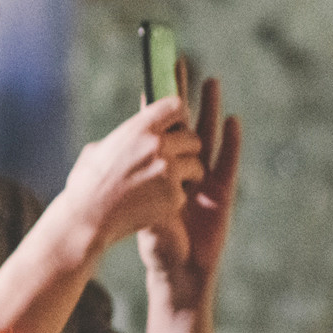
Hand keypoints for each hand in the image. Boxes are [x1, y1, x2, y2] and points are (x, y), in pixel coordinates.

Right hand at [59, 95, 202, 253]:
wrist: (86, 218)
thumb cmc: (86, 184)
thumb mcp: (98, 149)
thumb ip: (124, 139)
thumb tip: (131, 133)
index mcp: (139, 128)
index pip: (176, 107)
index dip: (178, 117)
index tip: (176, 127)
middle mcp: (158, 145)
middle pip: (193, 138)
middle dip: (186, 150)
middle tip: (174, 162)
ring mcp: (168, 171)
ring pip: (196, 166)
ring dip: (185, 176)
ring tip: (165, 185)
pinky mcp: (174, 195)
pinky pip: (185, 192)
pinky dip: (173, 199)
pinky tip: (154, 204)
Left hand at [138, 72, 240, 306]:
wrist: (176, 271)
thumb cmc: (154, 244)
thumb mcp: (136, 207)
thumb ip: (127, 182)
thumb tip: (100, 156)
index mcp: (158, 169)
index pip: (156, 127)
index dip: (156, 102)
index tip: (151, 74)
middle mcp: (181, 167)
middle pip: (183, 123)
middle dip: (181, 93)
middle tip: (177, 61)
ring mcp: (204, 177)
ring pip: (207, 135)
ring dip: (209, 107)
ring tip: (210, 80)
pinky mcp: (222, 192)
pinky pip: (227, 161)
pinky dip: (231, 141)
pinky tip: (232, 121)